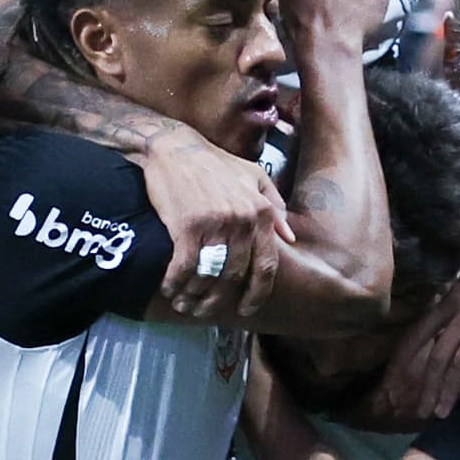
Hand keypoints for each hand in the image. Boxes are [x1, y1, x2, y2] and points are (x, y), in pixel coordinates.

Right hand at [140, 130, 286, 318]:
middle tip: (205, 311)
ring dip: (195, 297)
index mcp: (261, 212)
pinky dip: (176, 283)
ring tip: (184, 303)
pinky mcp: (187, 226)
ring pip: (209, 277)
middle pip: (235, 278)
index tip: (246, 310)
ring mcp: (215, 224)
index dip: (256, 294)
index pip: (266, 266)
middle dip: (218, 302)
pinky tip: (170, 288)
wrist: (174, 149)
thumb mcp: (253, 177)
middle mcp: (242, 220)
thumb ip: (274, 206)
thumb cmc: (213, 165)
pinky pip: (185, 268)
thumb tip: (290, 238)